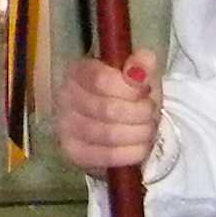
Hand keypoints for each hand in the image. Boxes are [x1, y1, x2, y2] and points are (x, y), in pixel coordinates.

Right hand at [56, 51, 161, 172]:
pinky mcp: (73, 153)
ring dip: (139, 134)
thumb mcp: (140, 77)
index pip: (100, 79)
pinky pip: (107, 156)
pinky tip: (140, 147)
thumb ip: (142, 64)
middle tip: (150, 113)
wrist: (121, 128)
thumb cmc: (128, 98)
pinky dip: (131, 153)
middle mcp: (65, 97)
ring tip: (147, 129)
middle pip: (107, 109)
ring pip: (109, 134)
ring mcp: (66, 127)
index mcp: (78, 72)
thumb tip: (144, 60)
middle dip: (139, 113)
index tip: (144, 92)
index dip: (129, 89)